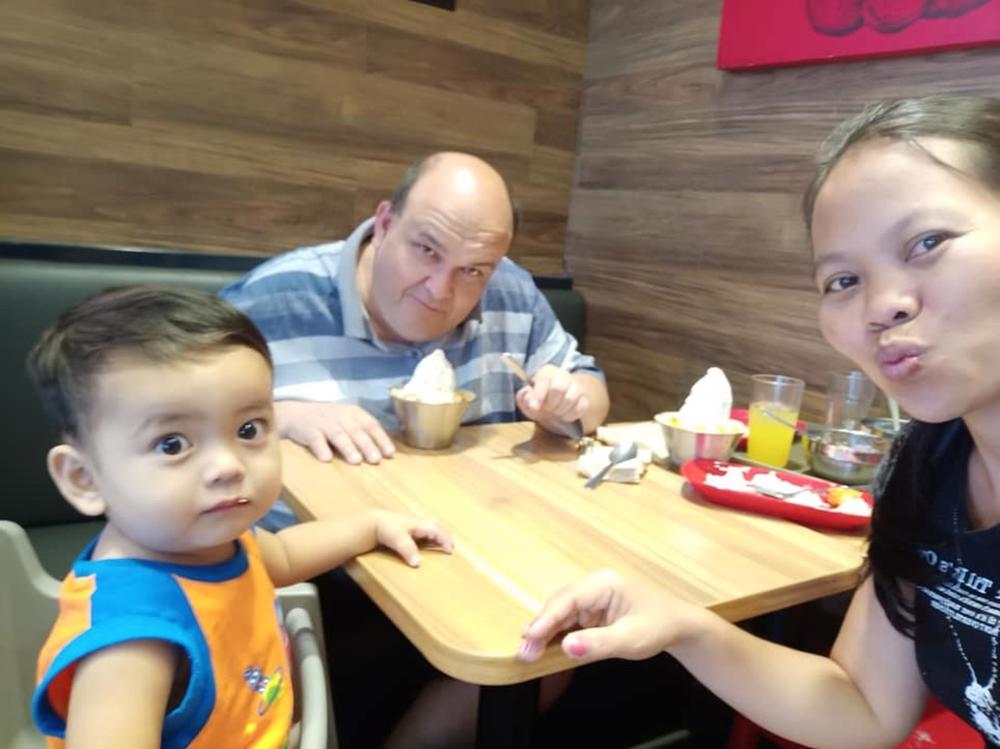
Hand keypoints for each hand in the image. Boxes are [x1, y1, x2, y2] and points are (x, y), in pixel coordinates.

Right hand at [275, 400, 394, 464]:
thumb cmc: (328, 421)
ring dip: (348, 448)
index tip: (389, 454)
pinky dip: (321, 448)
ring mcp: (324, 423)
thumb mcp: (347, 421)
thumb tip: (384, 453)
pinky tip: (326, 459)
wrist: (295, 414)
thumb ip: (363, 433)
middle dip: (367, 445)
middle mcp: (341, 416)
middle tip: (376, 460)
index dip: (381, 439)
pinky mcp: (308, 430)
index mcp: (354, 413)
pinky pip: (316, 440)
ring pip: (338, 435)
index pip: (371, 425)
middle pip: (356, 431)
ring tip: (356, 461)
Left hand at [372, 510, 453, 566]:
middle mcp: (418, 523)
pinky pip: (423, 530)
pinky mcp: (406, 528)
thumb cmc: (386, 529)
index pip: (437, 531)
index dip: (445, 540)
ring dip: (438, 534)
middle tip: (450, 545)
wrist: (371, 523)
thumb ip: (408, 550)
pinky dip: (429, 535)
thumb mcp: (398, 540)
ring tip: (441, 543)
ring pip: (430, 526)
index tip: (450, 550)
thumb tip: (418, 564)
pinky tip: (426, 542)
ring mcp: (412, 525)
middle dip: (445, 534)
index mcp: (419, 525)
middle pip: (436, 525)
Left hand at [515, 365, 588, 433]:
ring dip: (560, 410)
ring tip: (555, 412)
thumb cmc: (540, 400)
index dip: (538, 395)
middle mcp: (563, 375)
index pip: (544, 380)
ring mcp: (576, 386)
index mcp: (547, 372)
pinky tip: (564, 415)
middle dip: (550, 403)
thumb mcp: (527, 399)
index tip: (534, 407)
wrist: (555, 405)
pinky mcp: (585, 398)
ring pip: (571, 398)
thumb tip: (529, 398)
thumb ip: (524, 397)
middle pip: (559, 387)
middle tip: (547, 409)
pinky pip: (581, 406)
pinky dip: (571, 415)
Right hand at [518, 570, 689, 663]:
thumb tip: (565, 647)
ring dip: (545, 632)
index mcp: (604, 584)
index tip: (527, 637)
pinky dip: (556, 635)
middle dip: (541, 628)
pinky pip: (569, 621)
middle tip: (524, 653)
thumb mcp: (631, 640)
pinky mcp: (592, 611)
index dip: (545, 619)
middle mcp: (594, 586)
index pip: (567, 600)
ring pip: (561, 613)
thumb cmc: (659, 628)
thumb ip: (598, 644)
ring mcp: (592, 598)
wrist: (680, 627)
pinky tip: (544, 647)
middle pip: (559, 605)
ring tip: (528, 653)